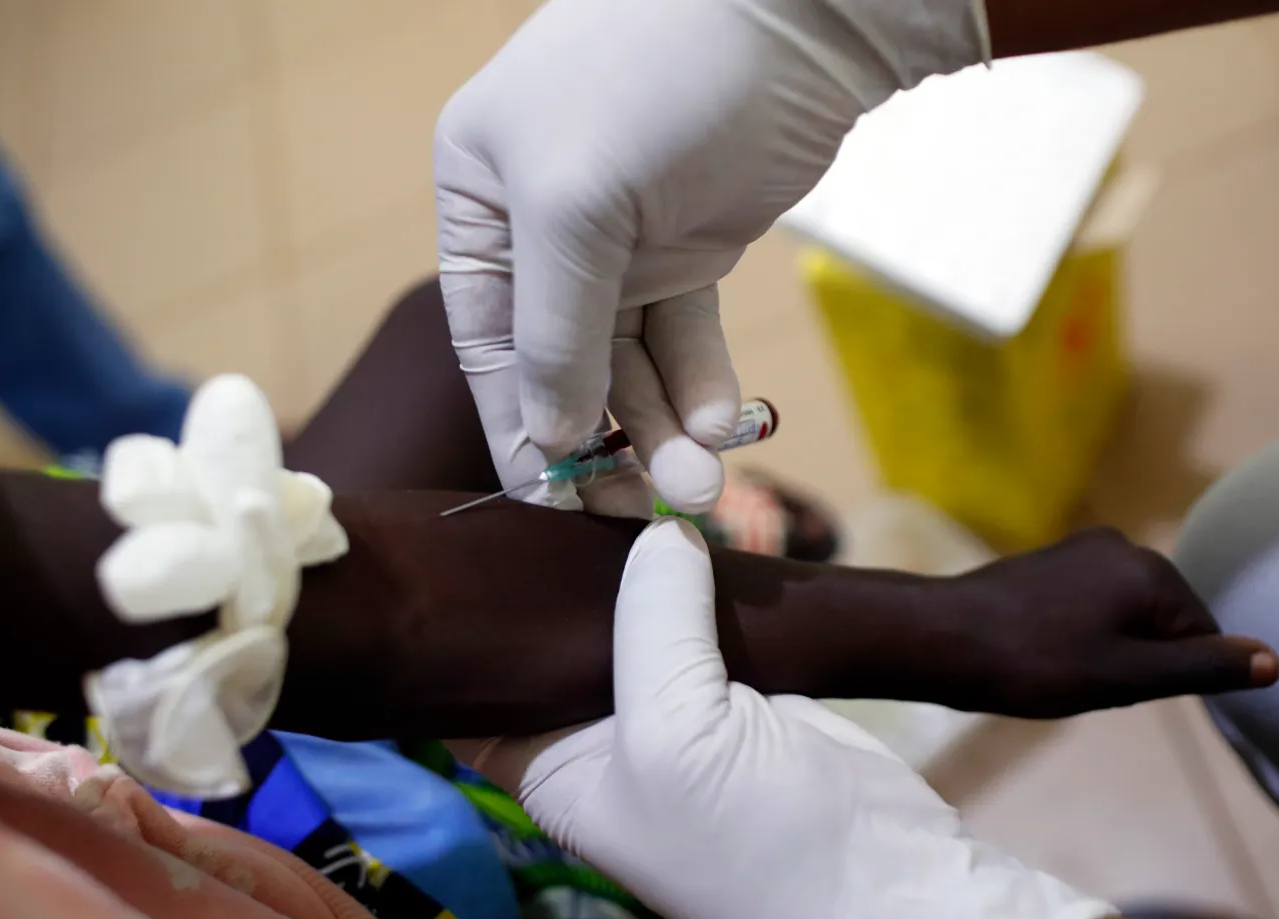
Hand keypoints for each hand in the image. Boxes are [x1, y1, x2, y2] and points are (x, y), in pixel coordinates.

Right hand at [435, 0, 986, 516]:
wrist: (797, 14)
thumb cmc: (654, 79)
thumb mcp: (574, 206)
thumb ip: (552, 331)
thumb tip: (550, 436)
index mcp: (481, 204)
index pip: (486, 343)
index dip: (518, 429)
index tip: (551, 505)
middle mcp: (542, 230)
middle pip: (562, 367)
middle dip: (606, 440)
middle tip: (649, 509)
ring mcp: (620, 243)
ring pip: (629, 364)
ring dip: (663, 429)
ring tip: (699, 482)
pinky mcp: (690, 249)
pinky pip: (685, 340)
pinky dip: (703, 387)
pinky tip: (724, 426)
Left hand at [461, 517, 1114, 918]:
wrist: (888, 882)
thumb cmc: (751, 839)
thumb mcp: (672, 734)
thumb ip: (652, 620)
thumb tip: (658, 526)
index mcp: (546, 761)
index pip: (485, 671)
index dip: (478, 604)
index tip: (476, 524)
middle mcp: (593, 730)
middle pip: (563, 626)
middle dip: (569, 562)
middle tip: (566, 476)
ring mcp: (669, 701)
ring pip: (638, 607)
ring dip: (644, 556)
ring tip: (626, 480)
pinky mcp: (735, 679)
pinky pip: (703, 608)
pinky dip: (705, 570)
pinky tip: (690, 512)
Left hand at [948, 528, 1278, 717]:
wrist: (938, 638)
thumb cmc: (1032, 663)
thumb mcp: (1126, 676)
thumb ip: (1200, 667)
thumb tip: (1268, 660)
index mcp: (1149, 568)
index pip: (1199, 638)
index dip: (1158, 674)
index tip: (1107, 681)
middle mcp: (1120, 545)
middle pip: (1161, 625)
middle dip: (1131, 661)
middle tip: (1077, 675)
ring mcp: (1079, 550)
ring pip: (1122, 621)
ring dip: (1100, 652)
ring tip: (1053, 663)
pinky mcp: (1047, 562)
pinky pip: (1088, 610)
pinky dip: (1073, 638)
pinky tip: (1037, 650)